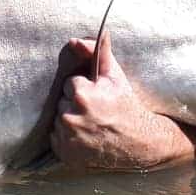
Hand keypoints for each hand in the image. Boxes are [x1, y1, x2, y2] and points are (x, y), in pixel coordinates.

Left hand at [51, 30, 195, 170]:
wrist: (138, 142)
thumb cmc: (125, 105)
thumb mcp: (114, 76)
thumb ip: (97, 53)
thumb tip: (76, 40)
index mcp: (81, 95)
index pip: (69, 84)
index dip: (83, 89)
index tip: (98, 97)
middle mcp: (70, 118)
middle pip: (61, 102)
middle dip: (74, 104)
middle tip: (95, 111)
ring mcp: (67, 139)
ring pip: (58, 120)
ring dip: (70, 120)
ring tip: (90, 124)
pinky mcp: (65, 154)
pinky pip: (56, 138)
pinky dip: (66, 138)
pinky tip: (84, 136)